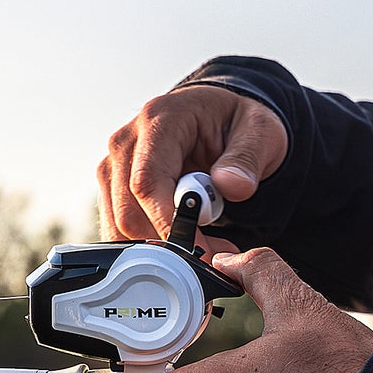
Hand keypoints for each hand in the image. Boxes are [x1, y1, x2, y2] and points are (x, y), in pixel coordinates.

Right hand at [98, 85, 287, 253]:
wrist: (216, 118)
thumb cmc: (234, 122)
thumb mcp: (259, 131)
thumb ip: (246, 158)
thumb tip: (230, 186)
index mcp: (159, 120)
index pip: (147, 181)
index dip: (167, 222)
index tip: (197, 249)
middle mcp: (127, 142)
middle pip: (128, 212)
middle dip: (169, 242)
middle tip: (213, 255)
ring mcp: (115, 166)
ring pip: (121, 227)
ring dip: (162, 246)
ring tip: (207, 243)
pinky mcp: (113, 187)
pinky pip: (122, 228)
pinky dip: (153, 243)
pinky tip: (185, 237)